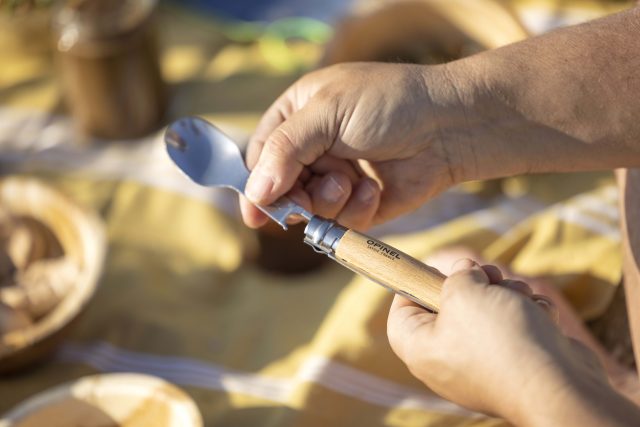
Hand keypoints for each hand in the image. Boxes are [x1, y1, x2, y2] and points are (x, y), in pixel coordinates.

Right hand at [240, 62, 460, 229]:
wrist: (451, 124)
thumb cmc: (390, 102)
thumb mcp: (328, 112)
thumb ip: (286, 150)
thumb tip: (255, 193)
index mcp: (298, 116)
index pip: (261, 155)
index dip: (256, 185)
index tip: (256, 213)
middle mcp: (315, 148)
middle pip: (282, 189)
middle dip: (298, 195)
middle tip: (314, 193)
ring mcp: (338, 176)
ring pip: (312, 209)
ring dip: (329, 200)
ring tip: (352, 180)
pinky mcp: (362, 203)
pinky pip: (343, 221)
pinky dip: (357, 209)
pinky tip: (374, 188)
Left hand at [387, 259, 639, 425]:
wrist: (559, 387)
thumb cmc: (501, 340)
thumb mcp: (465, 292)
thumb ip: (457, 275)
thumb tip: (465, 272)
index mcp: (421, 350)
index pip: (401, 315)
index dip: (413, 287)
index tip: (433, 270)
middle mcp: (448, 361)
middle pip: (451, 307)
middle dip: (475, 283)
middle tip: (487, 273)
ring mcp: (484, 365)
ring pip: (489, 311)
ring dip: (508, 293)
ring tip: (520, 295)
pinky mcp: (518, 364)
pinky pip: (517, 327)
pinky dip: (530, 315)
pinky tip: (539, 316)